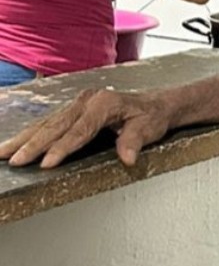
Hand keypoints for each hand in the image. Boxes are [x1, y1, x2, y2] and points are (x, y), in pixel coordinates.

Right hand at [0, 88, 171, 168]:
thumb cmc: (151, 117)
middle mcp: (87, 101)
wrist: (156, 104)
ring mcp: (78, 103)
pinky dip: (31, 133)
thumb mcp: (149, 128)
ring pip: (46, 123)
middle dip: (32, 145)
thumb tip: (127, 158)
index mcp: (104, 104)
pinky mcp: (73, 108)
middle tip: (14, 161)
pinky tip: (16, 143)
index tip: (44, 164)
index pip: (79, 131)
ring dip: (24, 138)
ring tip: (3, 153)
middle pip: (55, 126)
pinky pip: (48, 121)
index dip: (61, 148)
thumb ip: (135, 141)